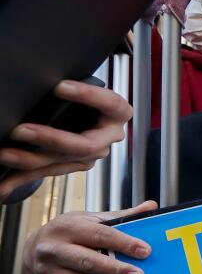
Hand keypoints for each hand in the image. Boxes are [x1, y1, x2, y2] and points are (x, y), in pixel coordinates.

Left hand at [0, 82, 131, 200]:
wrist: (82, 114)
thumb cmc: (81, 96)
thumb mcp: (82, 91)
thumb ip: (71, 90)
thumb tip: (49, 86)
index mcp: (117, 113)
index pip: (111, 104)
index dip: (88, 96)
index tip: (59, 87)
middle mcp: (108, 137)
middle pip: (84, 145)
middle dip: (50, 138)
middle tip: (20, 130)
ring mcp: (90, 155)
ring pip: (60, 161)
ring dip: (28, 160)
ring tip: (4, 154)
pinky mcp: (71, 166)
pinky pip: (45, 172)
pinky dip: (20, 179)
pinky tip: (2, 187)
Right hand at [22, 202, 156, 273]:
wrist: (32, 248)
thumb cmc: (69, 232)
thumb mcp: (91, 220)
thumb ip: (121, 217)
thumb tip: (150, 207)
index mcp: (71, 225)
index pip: (101, 234)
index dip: (123, 242)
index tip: (145, 251)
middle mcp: (57, 246)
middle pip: (89, 258)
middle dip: (114, 268)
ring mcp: (50, 267)